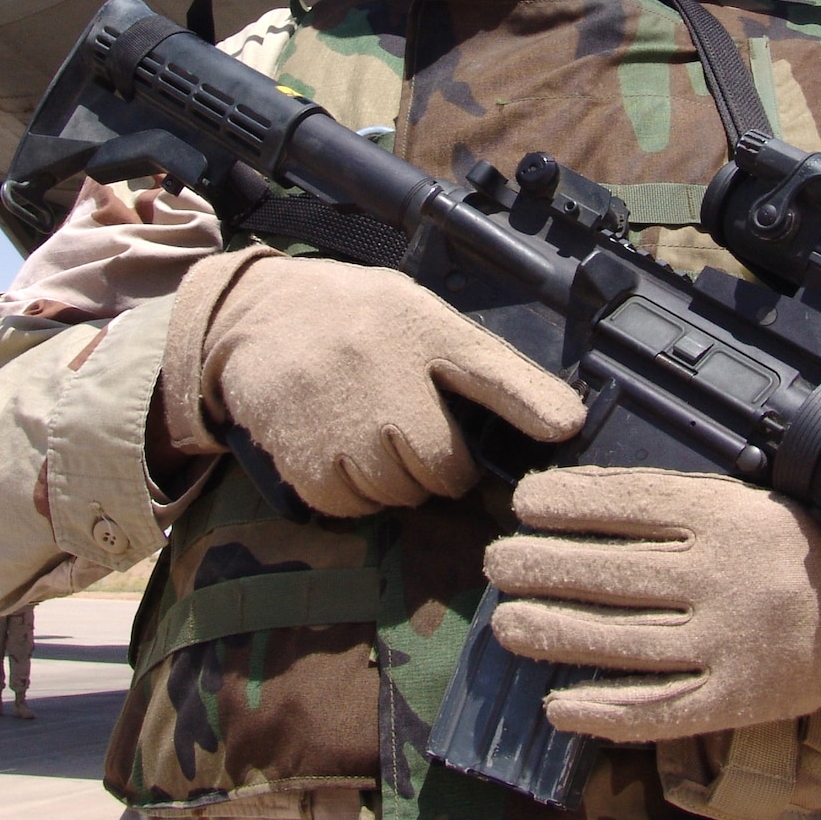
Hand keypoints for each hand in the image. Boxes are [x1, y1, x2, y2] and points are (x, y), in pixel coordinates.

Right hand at [167, 247, 584, 516]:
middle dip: (438, 470)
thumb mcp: (421, 319)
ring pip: (394, 492)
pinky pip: (346, 505)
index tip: (566, 426)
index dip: (532, 402)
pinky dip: (351, 497)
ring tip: (376, 444)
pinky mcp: (297, 447)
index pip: (489, 368)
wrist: (255, 314)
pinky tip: (342, 456)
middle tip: (417, 442)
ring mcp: (337, 410)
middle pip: (440, 466)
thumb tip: (565, 421)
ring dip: (394, 486)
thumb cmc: (356, 320)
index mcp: (422, 327)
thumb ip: (489, 370)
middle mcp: (382, 366)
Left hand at [485, 467, 820, 741]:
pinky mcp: (738, 699)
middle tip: (496, 562)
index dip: (567, 503)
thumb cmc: (800, 544)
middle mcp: (724, 576)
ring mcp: (731, 642)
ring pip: (624, 640)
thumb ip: (676, 503)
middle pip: (613, 572)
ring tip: (506, 624)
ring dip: (555, 632)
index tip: (523, 503)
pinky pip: (660, 711)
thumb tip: (578, 503)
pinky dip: (604, 712)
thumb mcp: (747, 499)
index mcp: (727, 514)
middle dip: (543, 566)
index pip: (628, 503)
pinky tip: (558, 706)